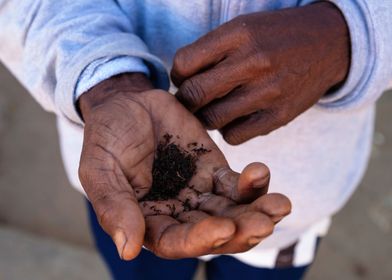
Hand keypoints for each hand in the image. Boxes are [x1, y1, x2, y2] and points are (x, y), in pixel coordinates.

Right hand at [78, 73, 290, 259]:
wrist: (127, 103)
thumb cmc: (107, 136)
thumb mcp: (100, 168)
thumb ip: (114, 206)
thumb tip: (128, 249)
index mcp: (148, 220)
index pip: (176, 241)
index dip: (199, 239)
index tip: (222, 228)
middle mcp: (178, 213)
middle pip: (214, 232)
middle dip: (240, 231)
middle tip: (263, 225)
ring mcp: (200, 192)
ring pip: (233, 211)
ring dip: (257, 211)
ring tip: (280, 205)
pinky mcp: (214, 170)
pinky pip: (238, 183)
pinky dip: (254, 182)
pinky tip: (261, 172)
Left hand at [171, 2, 349, 143]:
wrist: (329, 44)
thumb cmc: (277, 36)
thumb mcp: (244, 27)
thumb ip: (211, 50)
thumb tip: (181, 80)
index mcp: (240, 34)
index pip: (185, 63)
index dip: (177, 74)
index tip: (184, 78)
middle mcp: (254, 62)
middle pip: (195, 94)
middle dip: (185, 100)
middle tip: (192, 98)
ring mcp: (268, 92)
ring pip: (212, 119)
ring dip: (205, 116)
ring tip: (213, 107)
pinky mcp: (279, 116)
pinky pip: (235, 136)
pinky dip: (227, 130)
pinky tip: (234, 117)